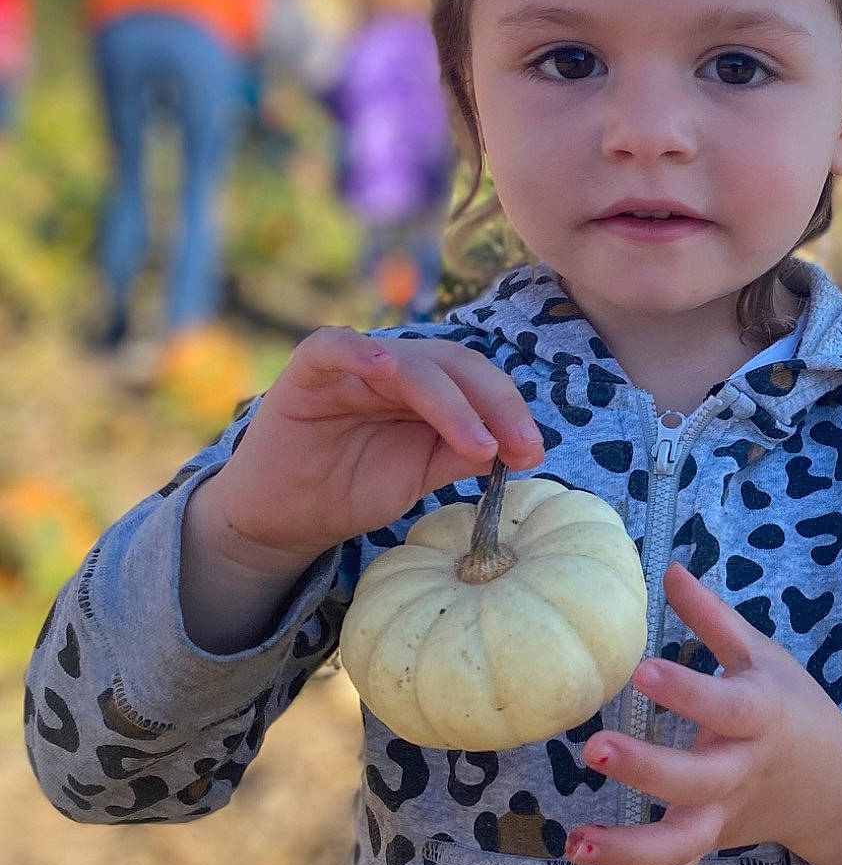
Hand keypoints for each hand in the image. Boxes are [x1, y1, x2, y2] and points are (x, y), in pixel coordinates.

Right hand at [181, 331, 544, 651]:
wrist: (286, 517)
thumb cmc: (353, 489)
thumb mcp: (420, 476)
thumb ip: (461, 454)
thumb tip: (517, 447)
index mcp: (428, 388)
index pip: (478, 382)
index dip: (510, 411)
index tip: (533, 454)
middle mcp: (396, 368)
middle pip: (455, 365)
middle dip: (494, 404)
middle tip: (516, 448)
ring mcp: (353, 365)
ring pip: (410, 362)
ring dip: (449, 400)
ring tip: (476, 440)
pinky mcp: (308, 371)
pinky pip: (332, 347)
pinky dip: (358, 350)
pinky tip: (384, 366)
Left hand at [566, 561, 841, 864]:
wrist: (836, 786)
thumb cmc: (791, 708)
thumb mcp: (761, 655)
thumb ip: (712, 617)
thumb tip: (666, 567)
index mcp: (758, 719)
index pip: (724, 706)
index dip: (687, 692)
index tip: (644, 670)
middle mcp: (739, 775)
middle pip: (697, 783)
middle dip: (648, 771)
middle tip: (596, 751)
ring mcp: (722, 819)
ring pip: (680, 848)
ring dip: (629, 854)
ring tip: (577, 844)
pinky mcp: (706, 846)